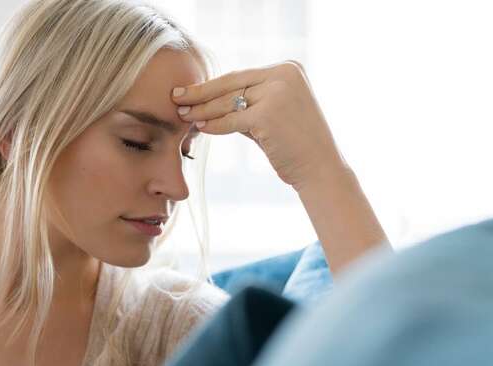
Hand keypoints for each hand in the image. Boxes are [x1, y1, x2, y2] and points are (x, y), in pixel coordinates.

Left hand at [172, 61, 349, 189]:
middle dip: (200, 93)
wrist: (320, 168)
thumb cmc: (294, 144)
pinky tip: (201, 128)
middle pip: (231, 84)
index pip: (240, 76)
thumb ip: (248, 101)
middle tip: (176, 98)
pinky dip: (214, 125)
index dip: (211, 84)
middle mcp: (284, 75)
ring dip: (203, 110)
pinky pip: (231, 120)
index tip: (189, 90)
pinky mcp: (268, 114)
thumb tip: (210, 100)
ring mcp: (277, 93)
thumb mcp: (273, 112)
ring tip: (183, 115)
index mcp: (288, 68)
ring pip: (228, 102)